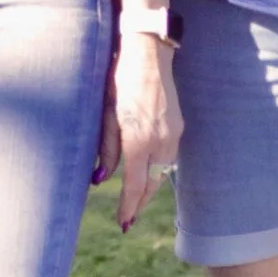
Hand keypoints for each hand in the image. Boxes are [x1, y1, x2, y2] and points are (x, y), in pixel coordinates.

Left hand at [95, 41, 180, 231]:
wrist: (149, 53)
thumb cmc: (120, 79)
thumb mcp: (106, 113)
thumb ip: (106, 148)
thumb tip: (99, 179)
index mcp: (138, 139)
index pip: (133, 185)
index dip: (128, 207)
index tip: (123, 223)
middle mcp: (159, 141)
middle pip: (151, 184)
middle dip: (139, 204)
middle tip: (128, 221)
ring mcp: (172, 134)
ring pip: (162, 173)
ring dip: (149, 189)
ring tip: (136, 201)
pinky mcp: (177, 127)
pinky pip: (168, 159)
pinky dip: (157, 171)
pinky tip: (149, 174)